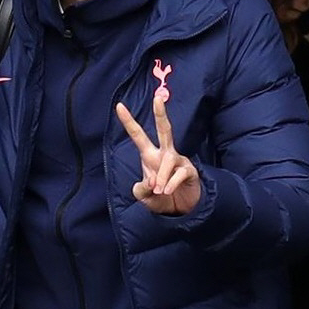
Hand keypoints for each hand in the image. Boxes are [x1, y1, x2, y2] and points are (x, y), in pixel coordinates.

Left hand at [115, 96, 200, 214]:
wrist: (181, 209)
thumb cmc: (160, 198)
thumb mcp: (144, 196)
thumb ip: (142, 189)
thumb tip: (151, 182)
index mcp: (149, 156)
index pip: (137, 135)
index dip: (128, 121)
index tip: (119, 105)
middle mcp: (164, 154)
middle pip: (163, 129)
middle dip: (160, 114)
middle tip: (157, 98)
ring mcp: (178, 161)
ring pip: (168, 159)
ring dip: (161, 177)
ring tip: (159, 191)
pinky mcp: (189, 171)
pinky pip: (179, 174)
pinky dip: (170, 184)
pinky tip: (167, 191)